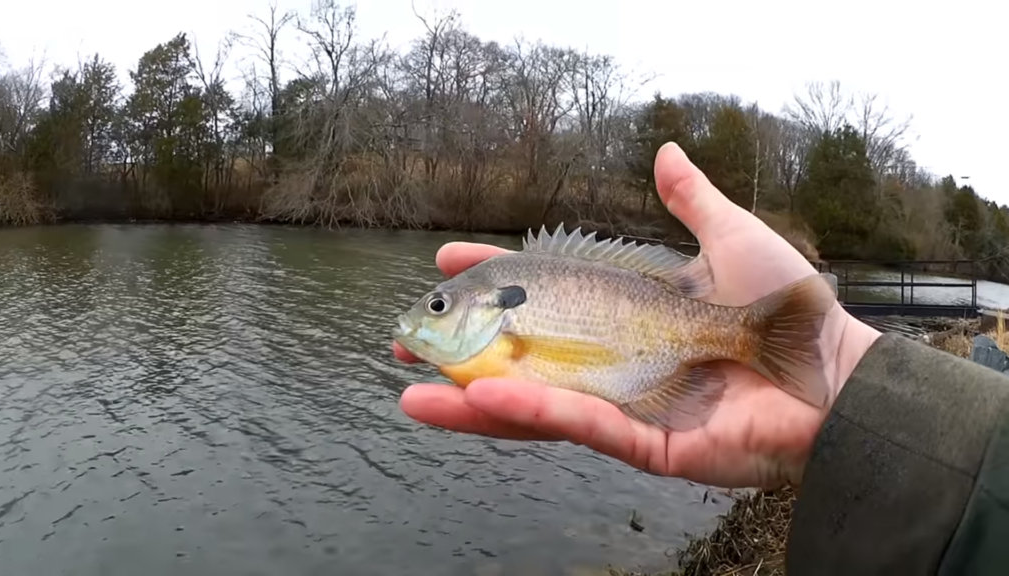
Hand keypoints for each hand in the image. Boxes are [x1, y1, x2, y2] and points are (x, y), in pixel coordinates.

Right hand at [393, 142, 881, 488]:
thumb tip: (664, 151)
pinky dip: (531, 413)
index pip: (544, 297)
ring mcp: (625, 406)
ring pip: (534, 406)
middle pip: (521, 361)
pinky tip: (482, 398)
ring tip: (412, 392)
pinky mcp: (644, 443)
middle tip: (404, 343)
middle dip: (458, 355)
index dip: (495, 279)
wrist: (836, 372)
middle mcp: (615, 363)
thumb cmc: (790, 306)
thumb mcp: (731, 240)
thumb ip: (691, 200)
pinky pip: (579, 427)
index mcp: (626, 316)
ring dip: (471, 402)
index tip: (448, 260)